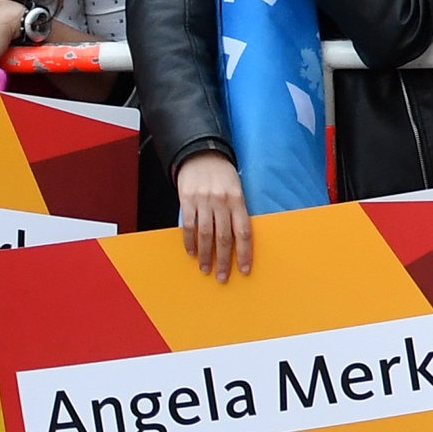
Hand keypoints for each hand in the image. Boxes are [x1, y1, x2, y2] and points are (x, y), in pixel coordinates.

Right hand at [177, 154, 251, 278]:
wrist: (202, 154)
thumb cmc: (223, 175)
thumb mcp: (237, 188)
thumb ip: (237, 210)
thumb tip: (240, 237)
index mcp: (238, 200)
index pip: (244, 231)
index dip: (245, 252)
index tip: (244, 269)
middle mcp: (222, 202)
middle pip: (225, 237)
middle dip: (225, 260)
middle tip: (223, 277)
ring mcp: (204, 201)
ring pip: (205, 234)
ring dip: (205, 255)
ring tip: (206, 269)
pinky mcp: (187, 201)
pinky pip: (188, 225)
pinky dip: (189, 241)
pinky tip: (191, 252)